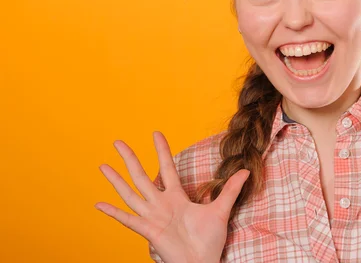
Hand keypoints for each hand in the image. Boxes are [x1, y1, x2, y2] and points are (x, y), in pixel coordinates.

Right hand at [95, 131, 248, 262]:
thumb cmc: (209, 241)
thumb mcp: (222, 210)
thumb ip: (231, 189)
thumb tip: (246, 170)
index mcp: (177, 198)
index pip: (167, 168)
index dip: (161, 150)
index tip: (156, 133)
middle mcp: (161, 205)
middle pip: (142, 176)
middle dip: (130, 159)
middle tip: (118, 142)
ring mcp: (152, 217)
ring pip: (131, 194)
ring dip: (116, 181)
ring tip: (102, 166)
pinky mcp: (149, 231)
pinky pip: (128, 220)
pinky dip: (114, 212)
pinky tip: (99, 204)